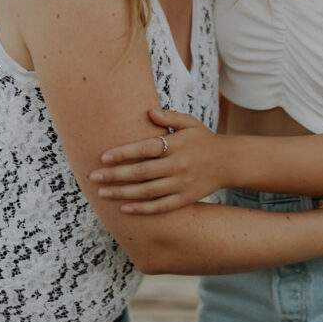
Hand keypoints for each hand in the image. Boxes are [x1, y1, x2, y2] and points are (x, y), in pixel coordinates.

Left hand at [89, 109, 225, 212]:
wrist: (229, 162)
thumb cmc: (204, 140)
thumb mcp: (190, 123)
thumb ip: (169, 117)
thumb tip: (148, 112)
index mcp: (177, 144)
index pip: (145, 149)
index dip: (123, 153)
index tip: (103, 157)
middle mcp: (178, 165)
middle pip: (142, 172)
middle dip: (115, 175)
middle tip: (93, 177)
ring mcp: (181, 184)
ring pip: (147, 191)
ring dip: (123, 193)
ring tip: (102, 194)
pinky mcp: (185, 198)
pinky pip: (161, 206)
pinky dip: (142, 209)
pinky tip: (125, 209)